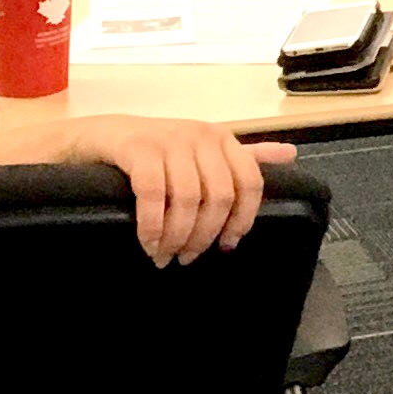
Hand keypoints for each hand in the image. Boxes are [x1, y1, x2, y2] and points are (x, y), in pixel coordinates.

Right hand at [72, 115, 297, 263]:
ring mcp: (169, 139)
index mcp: (222, 139)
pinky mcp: (138, 147)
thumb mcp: (203, 152)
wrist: (100, 136)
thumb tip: (291, 155)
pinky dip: (151, 225)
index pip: (250, 182)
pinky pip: (152, 193)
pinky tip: (148, 243)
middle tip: (187, 258)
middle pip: (219, 196)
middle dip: (204, 235)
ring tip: (164, 256)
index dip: (243, 219)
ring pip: (187, 199)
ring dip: (176, 236)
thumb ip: (245, 157)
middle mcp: (201, 135)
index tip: (226, 246)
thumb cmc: (155, 151)